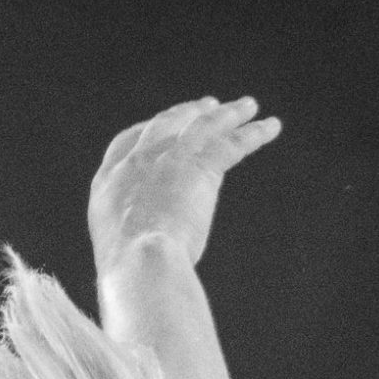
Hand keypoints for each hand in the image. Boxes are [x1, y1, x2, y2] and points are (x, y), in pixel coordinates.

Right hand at [88, 96, 281, 276]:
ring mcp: (167, 158)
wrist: (139, 263)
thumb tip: (146, 250)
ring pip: (202, 125)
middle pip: (165, 124)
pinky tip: (271, 126)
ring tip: (247, 106)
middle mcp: (135, 163)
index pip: (126, 143)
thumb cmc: (127, 272)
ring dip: (227, 114)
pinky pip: (232, 143)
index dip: (146, 130)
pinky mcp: (199, 164)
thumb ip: (131, 236)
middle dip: (187, 112)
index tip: (164, 125)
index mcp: (107, 183)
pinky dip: (254, 133)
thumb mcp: (118, 248)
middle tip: (209, 106)